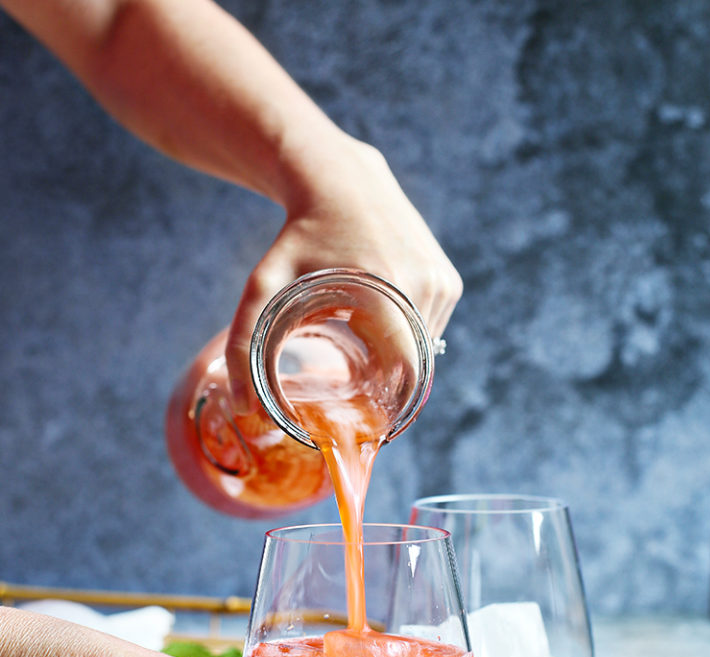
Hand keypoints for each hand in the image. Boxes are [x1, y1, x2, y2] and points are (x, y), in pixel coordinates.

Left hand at [226, 136, 462, 409]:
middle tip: (356, 376)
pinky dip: (410, 333)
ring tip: (365, 341)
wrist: (340, 178)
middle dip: (388, 380)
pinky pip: (433, 326)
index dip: (385, 399)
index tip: (361, 407)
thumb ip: (244, 345)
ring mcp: (441, 282)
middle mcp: (423, 289)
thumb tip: (243, 408)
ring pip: (426, 348)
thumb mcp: (263, 286)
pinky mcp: (448, 278)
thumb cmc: (297, 236)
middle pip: (414, 366)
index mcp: (387, 297)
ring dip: (399, 355)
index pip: (403, 375)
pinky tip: (381, 317)